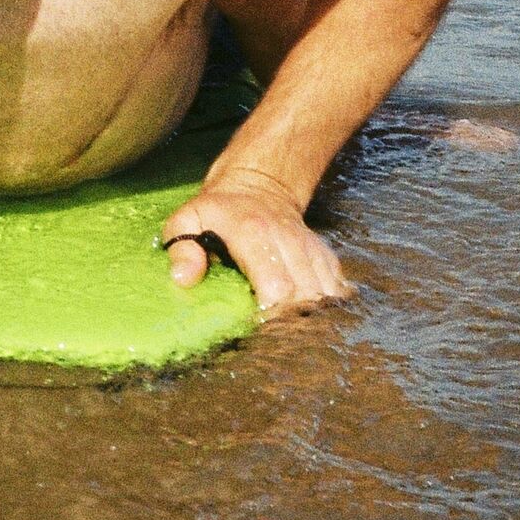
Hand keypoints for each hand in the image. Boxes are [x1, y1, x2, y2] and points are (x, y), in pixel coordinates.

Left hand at [159, 174, 349, 318]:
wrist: (259, 184)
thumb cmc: (217, 211)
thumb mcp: (187, 219)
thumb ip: (181, 248)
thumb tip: (184, 279)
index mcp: (254, 235)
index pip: (277, 287)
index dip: (271, 314)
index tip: (256, 326)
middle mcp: (289, 241)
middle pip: (306, 297)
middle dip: (292, 322)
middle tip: (273, 334)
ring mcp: (310, 248)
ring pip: (327, 294)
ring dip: (311, 316)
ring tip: (290, 328)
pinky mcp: (324, 255)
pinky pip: (338, 287)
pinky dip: (329, 306)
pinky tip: (310, 315)